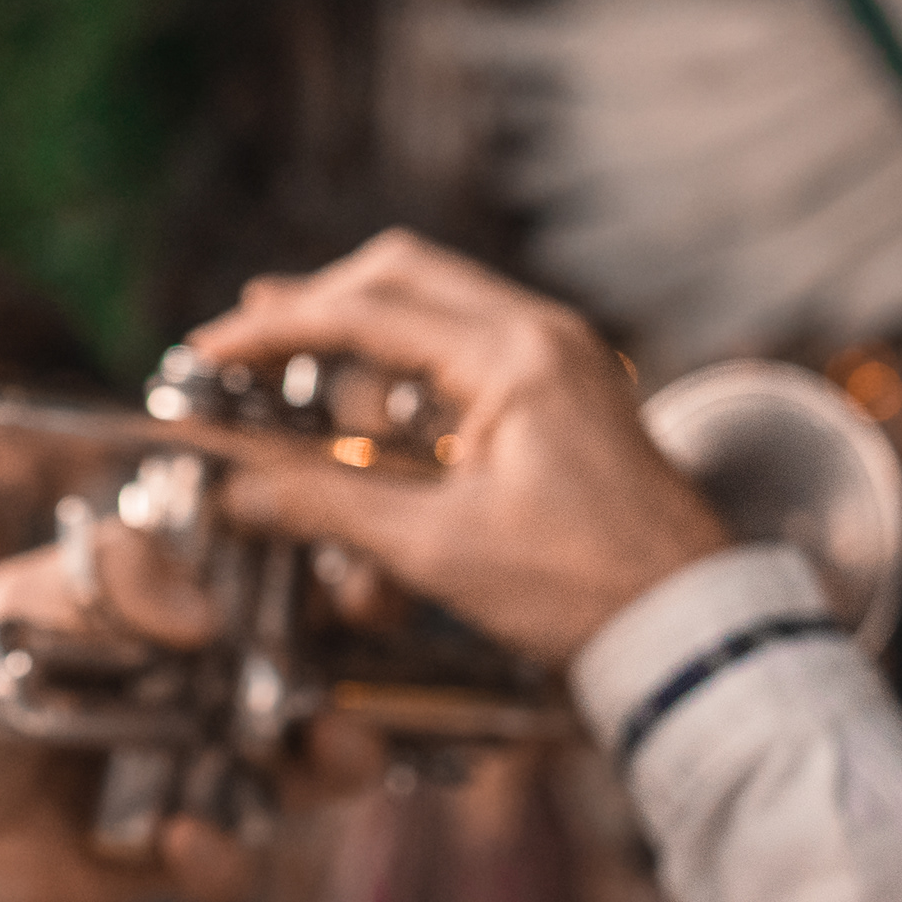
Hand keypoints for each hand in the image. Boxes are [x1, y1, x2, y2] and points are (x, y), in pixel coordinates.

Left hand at [0, 527, 356, 901]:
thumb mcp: (21, 601)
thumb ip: (109, 576)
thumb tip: (204, 615)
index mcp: (179, 616)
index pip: (285, 586)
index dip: (334, 584)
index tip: (355, 584)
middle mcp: (212, 690)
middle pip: (329, 677)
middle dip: (363, 678)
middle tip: (350, 680)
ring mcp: (210, 772)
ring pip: (315, 769)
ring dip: (331, 761)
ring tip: (315, 752)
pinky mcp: (192, 851)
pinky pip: (241, 856)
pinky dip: (220, 851)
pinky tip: (176, 837)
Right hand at [184, 232, 726, 664]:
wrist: (691, 624)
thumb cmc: (585, 588)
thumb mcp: (439, 549)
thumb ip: (330, 506)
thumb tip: (240, 489)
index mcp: (514, 355)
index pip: (365, 312)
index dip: (274, 331)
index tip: (210, 355)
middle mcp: (540, 333)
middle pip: (399, 277)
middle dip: (316, 310)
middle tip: (248, 354)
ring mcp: (559, 357)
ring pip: (434, 307)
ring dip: (361, 339)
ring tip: (294, 388)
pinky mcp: (565, 391)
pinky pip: (468, 349)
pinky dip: (407, 372)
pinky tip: (370, 418)